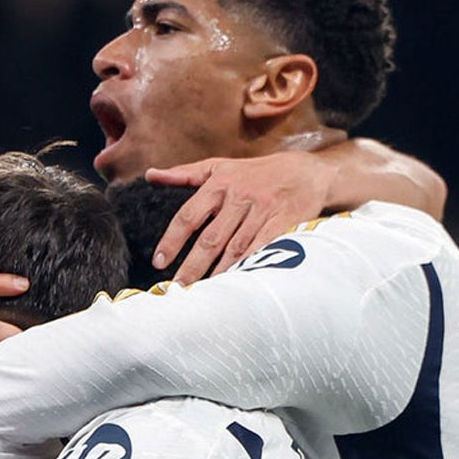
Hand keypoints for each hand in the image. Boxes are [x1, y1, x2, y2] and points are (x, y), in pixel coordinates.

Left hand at [145, 152, 340, 282]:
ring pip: (234, 248)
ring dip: (217, 272)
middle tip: (178, 287)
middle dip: (192, 265)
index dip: (172, 241)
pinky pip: (261, 250)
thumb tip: (151, 174)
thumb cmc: (256, 172)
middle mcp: (239, 197)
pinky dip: (246, 267)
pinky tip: (234, 282)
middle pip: (210, 238)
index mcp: (219, 184)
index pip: (188, 216)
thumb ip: (184, 174)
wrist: (307, 172)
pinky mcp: (283, 224)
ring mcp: (262, 211)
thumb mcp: (219, 166)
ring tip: (202, 292)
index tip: (160, 262)